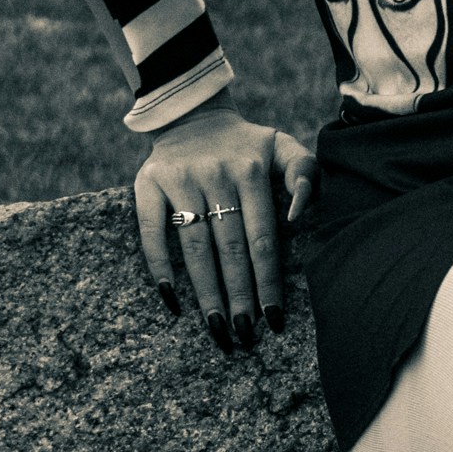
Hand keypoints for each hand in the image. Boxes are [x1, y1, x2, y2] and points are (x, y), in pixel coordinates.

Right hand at [135, 104, 316, 352]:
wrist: (192, 115)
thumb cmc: (246, 144)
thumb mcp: (283, 146)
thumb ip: (304, 173)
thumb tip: (299, 215)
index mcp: (251, 170)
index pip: (262, 239)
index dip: (267, 281)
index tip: (273, 318)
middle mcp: (215, 175)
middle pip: (230, 249)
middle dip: (239, 296)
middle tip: (244, 335)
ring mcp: (179, 180)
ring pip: (195, 247)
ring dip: (205, 292)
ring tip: (217, 328)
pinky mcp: (148, 183)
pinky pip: (151, 231)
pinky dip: (159, 266)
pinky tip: (172, 299)